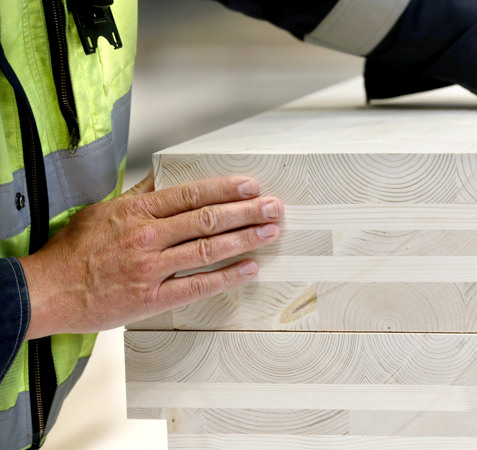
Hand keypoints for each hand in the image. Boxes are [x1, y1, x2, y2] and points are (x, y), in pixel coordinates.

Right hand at [20, 170, 282, 338]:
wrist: (46, 291)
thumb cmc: (72, 252)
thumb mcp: (103, 211)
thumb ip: (138, 197)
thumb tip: (164, 179)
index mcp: (136, 212)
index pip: (191, 194)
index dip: (225, 189)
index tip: (250, 186)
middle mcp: (147, 237)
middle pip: (207, 219)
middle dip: (246, 211)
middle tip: (274, 207)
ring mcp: (151, 268)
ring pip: (208, 249)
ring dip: (245, 239)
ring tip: (270, 232)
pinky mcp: (151, 298)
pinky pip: (197, 285)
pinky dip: (227, 277)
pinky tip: (248, 269)